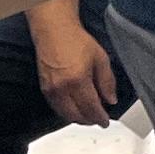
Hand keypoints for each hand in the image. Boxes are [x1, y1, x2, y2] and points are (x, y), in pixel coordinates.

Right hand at [31, 4, 122, 126]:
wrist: (54, 32)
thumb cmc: (76, 41)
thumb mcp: (100, 58)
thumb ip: (107, 81)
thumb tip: (111, 100)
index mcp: (78, 80)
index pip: (90, 108)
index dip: (99, 118)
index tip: (105, 122)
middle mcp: (62, 88)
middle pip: (77, 115)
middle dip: (89, 120)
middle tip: (98, 119)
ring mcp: (51, 90)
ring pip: (65, 114)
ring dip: (78, 118)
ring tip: (88, 116)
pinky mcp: (44, 89)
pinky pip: (56, 108)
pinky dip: (67, 112)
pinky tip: (75, 109)